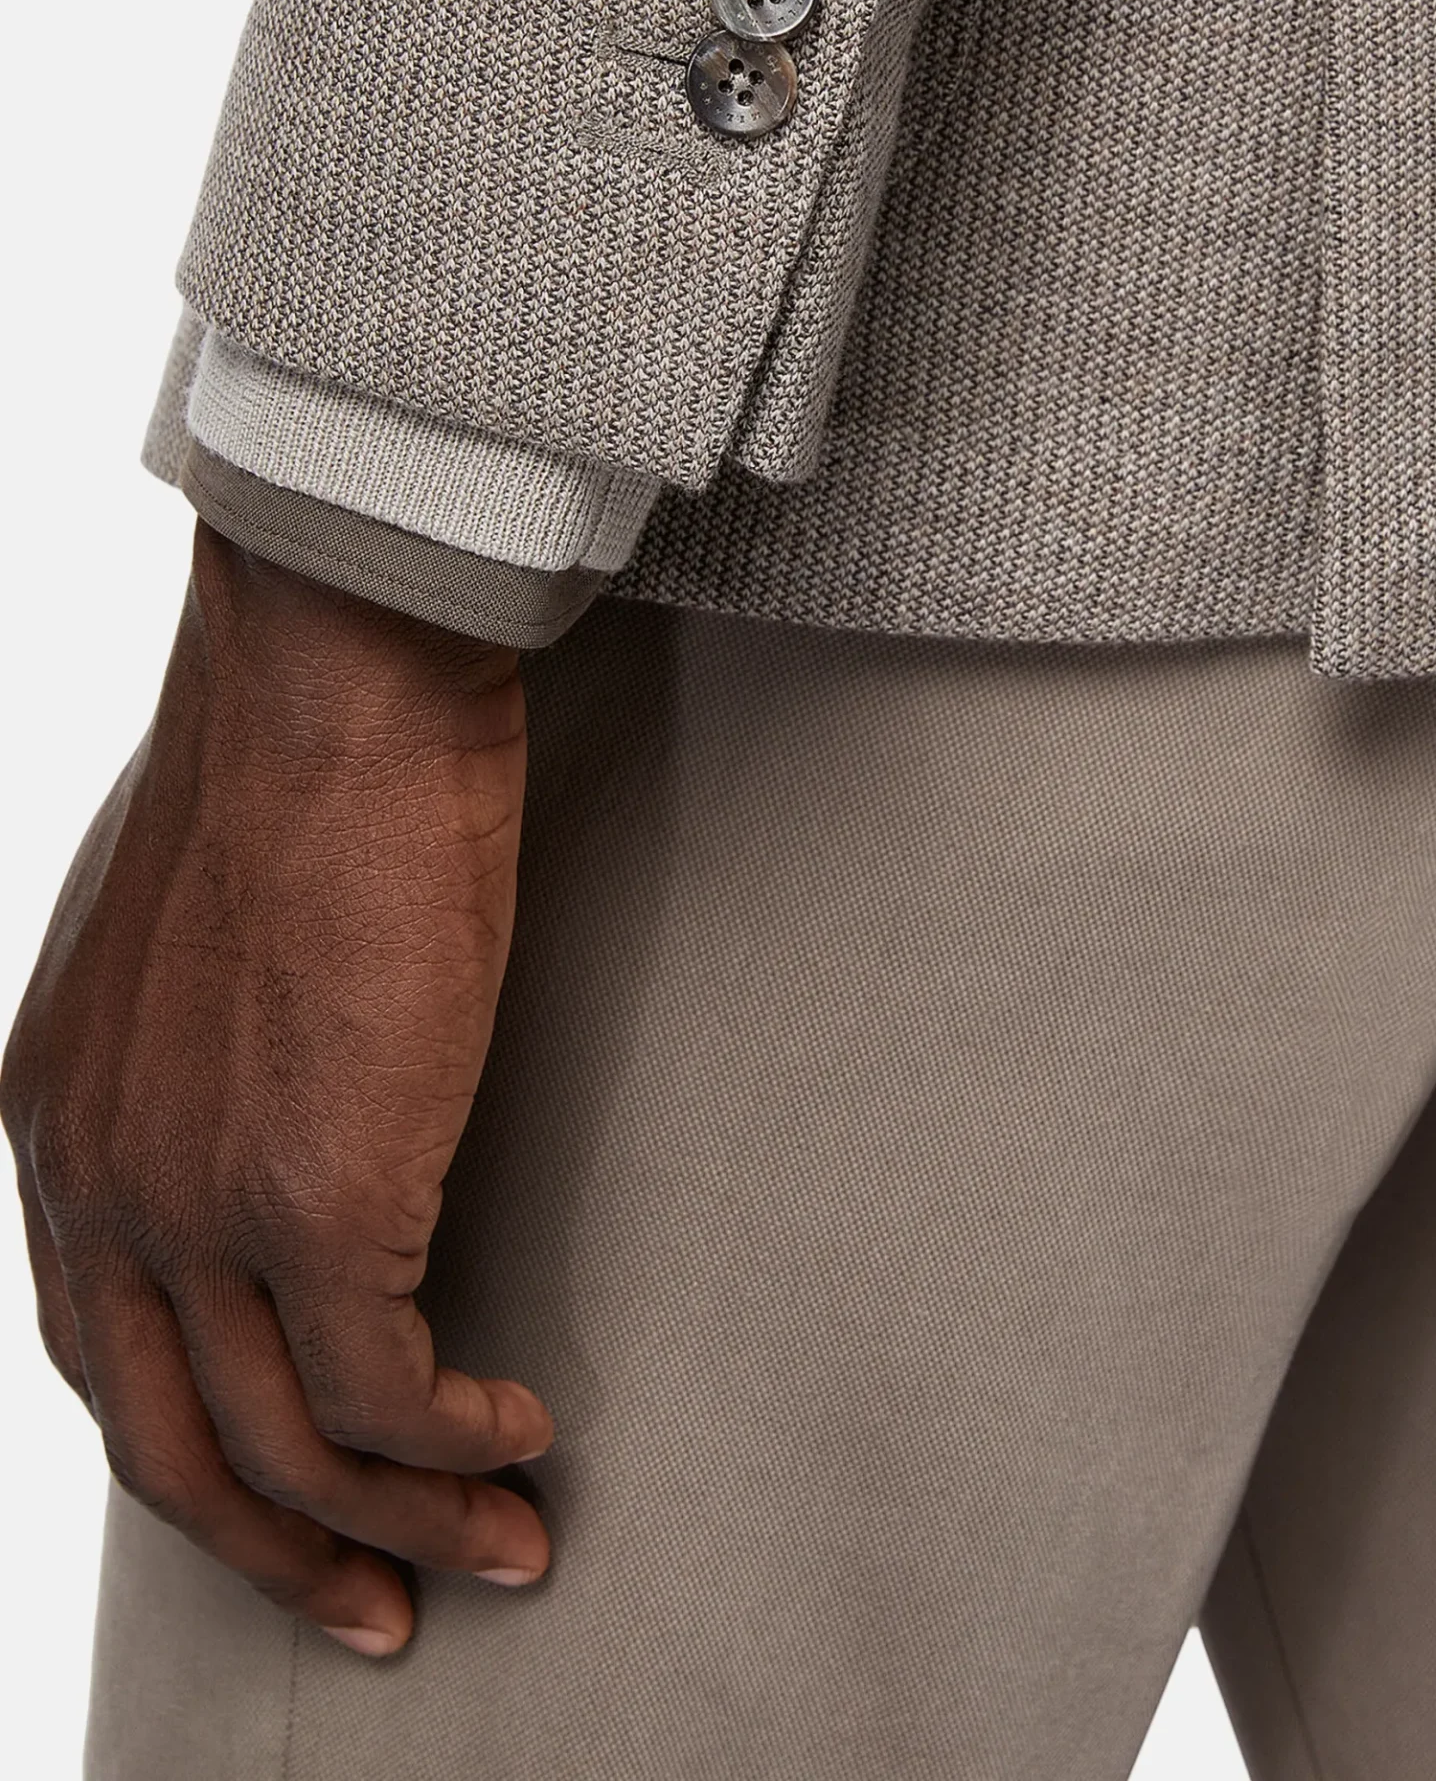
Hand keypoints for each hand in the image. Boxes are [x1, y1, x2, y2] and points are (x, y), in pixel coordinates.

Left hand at [3, 521, 551, 1656]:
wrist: (335, 678)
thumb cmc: (299, 764)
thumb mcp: (196, 939)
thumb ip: (205, 1061)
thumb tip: (291, 1120)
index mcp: (60, 1121)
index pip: (102, 1353)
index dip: (195, 1454)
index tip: (288, 1506)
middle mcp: (97, 1183)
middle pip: (167, 1446)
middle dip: (277, 1555)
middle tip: (377, 1612)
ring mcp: (195, 1202)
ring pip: (282, 1451)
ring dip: (400, 1528)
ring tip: (502, 1546)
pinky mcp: (318, 1198)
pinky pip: (387, 1396)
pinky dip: (458, 1446)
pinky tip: (522, 1436)